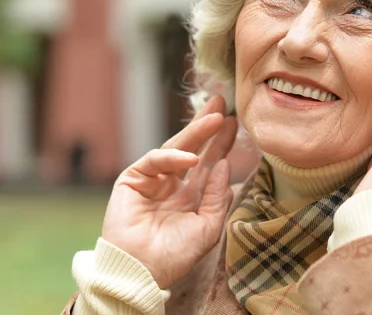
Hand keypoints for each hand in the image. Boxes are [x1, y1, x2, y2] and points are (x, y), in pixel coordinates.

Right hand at [102, 96, 236, 288]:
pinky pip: (154, 161)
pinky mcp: (132, 179)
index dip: (220, 144)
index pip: (208, 164)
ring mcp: (151, 180)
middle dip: (207, 127)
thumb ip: (218, 196)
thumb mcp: (208, 226)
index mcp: (189, 197)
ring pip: (175, 148)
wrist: (142, 271)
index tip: (235, 125)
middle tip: (223, 105)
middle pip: (192, 148)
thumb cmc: (175, 255)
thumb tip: (224, 164)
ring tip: (217, 118)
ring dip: (196, 131)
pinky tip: (192, 157)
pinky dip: (172, 157)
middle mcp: (171, 185)